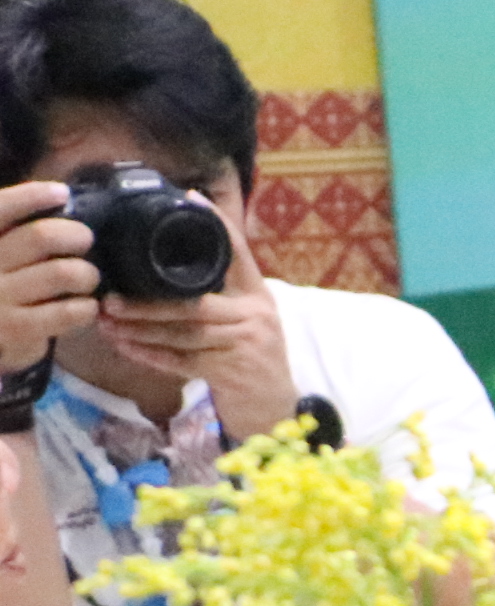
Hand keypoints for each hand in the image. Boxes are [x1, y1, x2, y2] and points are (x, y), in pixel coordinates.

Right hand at [0, 181, 99, 375]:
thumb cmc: (3, 286)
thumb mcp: (2, 252)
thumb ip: (18, 229)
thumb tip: (61, 197)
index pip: (0, 208)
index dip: (31, 196)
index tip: (61, 193)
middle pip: (42, 236)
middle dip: (76, 236)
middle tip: (85, 241)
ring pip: (61, 272)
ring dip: (87, 274)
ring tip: (87, 279)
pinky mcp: (14, 328)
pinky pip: (66, 311)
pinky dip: (86, 307)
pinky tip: (85, 307)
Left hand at [95, 212, 297, 441]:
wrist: (274, 406)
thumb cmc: (250, 357)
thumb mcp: (247, 319)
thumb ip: (221, 294)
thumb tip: (172, 267)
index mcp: (258, 296)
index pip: (239, 255)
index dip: (219, 227)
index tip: (191, 200)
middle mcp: (256, 315)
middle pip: (195, 304)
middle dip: (148, 303)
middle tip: (111, 299)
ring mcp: (246, 344)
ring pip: (184, 334)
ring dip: (141, 331)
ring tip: (109, 324)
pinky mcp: (233, 371)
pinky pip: (183, 362)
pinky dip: (152, 355)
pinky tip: (127, 347)